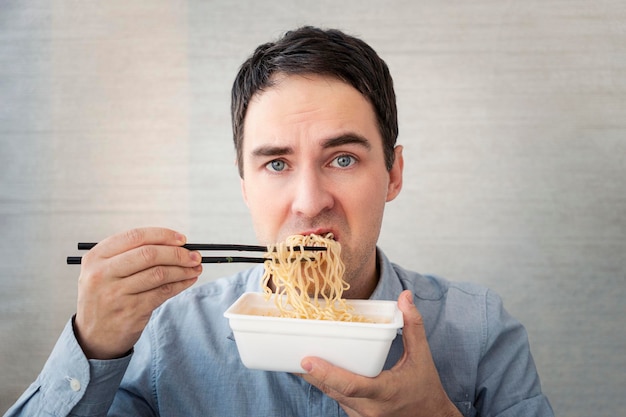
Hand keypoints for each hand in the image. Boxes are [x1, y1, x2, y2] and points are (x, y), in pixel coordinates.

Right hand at [74, 227, 201, 358]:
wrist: (93, 335)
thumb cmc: (105, 297)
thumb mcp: (104, 271)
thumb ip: (130, 254)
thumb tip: (174, 243)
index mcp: (96, 257)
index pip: (135, 237)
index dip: (163, 236)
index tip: (182, 239)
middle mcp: (103, 273)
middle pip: (149, 254)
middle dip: (178, 253)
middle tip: (194, 256)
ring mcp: (116, 293)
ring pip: (159, 273)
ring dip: (183, 269)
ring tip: (195, 268)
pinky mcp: (131, 310)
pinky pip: (163, 292)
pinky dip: (180, 284)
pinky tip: (188, 280)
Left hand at [300, 290, 461, 416]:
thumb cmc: (426, 388)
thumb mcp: (421, 357)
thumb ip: (412, 326)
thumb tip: (405, 297)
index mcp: (385, 392)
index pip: (351, 385)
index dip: (327, 373)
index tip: (307, 359)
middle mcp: (370, 409)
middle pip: (333, 391)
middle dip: (312, 374)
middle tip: (294, 354)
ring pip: (332, 397)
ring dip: (316, 381)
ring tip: (298, 360)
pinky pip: (338, 400)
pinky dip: (327, 386)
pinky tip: (316, 371)